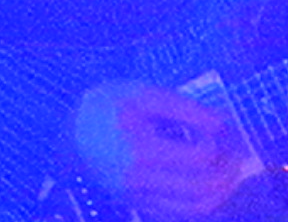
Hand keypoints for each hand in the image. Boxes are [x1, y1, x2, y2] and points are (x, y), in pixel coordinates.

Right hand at [73, 80, 245, 219]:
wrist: (69, 132)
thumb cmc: (107, 106)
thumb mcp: (139, 93)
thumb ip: (181, 107)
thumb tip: (221, 126)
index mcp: (139, 147)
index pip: (199, 156)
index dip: (220, 144)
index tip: (222, 131)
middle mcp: (139, 178)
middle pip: (203, 185)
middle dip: (228, 170)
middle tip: (233, 154)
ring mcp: (139, 196)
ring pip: (198, 207)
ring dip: (222, 191)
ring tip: (226, 172)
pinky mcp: (138, 205)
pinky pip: (183, 215)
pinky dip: (205, 204)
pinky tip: (208, 187)